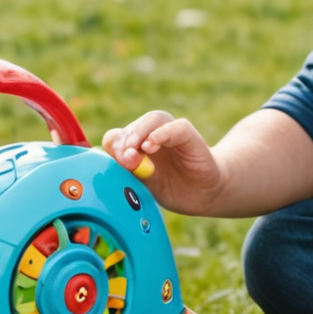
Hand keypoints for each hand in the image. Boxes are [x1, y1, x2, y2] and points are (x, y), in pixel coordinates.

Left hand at [101, 110, 225, 216]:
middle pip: (134, 125)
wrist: (202, 195)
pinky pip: (177, 127)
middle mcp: (154, 136)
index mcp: (138, 147)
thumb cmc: (172, 188)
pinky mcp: (189, 136)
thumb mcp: (144, 183)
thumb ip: (128, 170)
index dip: (114, 144)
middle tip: (123, 156)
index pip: (119, 136)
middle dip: (125, 140)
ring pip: (154, 119)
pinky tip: (153, 144)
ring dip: (140, 131)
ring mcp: (172, 134)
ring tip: (135, 149)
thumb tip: (110, 157)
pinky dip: (162, 132)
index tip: (113, 159)